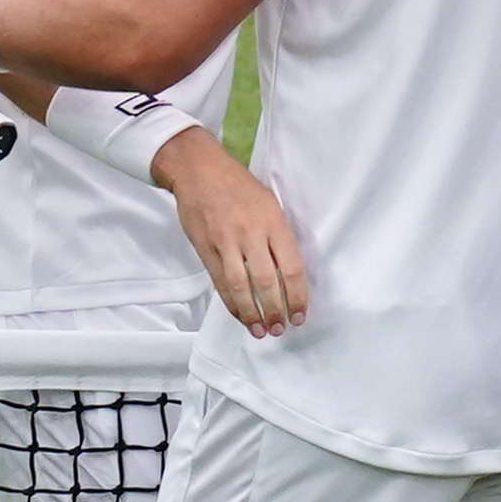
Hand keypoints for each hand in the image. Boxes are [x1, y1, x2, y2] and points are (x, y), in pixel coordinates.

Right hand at [158, 134, 309, 336]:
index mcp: (274, 223)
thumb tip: (289, 274)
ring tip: (261, 331)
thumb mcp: (270, 204)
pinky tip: (240, 316)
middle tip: (281, 328)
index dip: (298, 296)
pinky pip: (219, 282)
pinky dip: (231, 303)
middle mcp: (251, 234)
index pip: (291, 268)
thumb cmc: (240, 187)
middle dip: (276, 310)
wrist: (199, 170)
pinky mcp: (205, 248)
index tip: (300, 314)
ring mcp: (226, 242)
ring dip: (253, 313)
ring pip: (241, 286)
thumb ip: (279, 237)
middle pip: (267, 281)